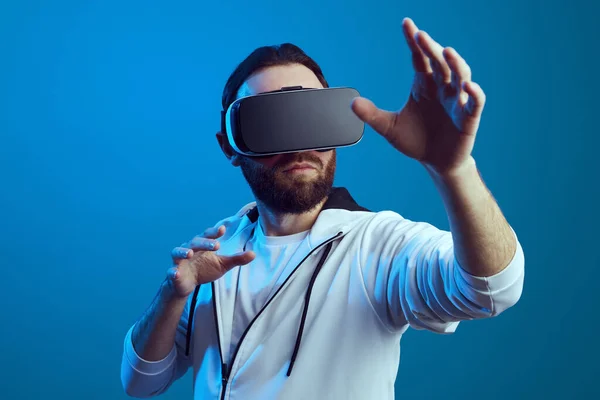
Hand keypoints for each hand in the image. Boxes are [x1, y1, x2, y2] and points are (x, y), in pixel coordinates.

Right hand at [166, 225, 255, 297]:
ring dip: (183, 252)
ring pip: (178, 252)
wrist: (187, 284)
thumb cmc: (205, 269)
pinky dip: (173, 272)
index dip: (214, 232)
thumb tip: (254, 254)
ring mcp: (179, 260)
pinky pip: (171, 271)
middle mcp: (189, 248)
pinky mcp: (174, 273)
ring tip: (189, 253)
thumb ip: (237, 259)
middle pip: (195, 242)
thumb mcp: (223, 264)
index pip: (208, 235)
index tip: (222, 229)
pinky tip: (175, 273)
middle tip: (216, 245)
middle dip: (204, 243)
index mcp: (202, 244)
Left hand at [352, 17, 485, 175]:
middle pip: (439, 62)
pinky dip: (474, 93)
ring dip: (455, 63)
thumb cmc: (415, 140)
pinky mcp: (468, 117)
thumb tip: (352, 104)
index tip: (406, 24)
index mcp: (423, 84)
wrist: (435, 162)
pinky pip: (475, 102)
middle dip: (431, 47)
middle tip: (420, 35)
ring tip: (446, 52)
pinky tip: (467, 86)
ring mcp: (456, 101)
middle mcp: (441, 88)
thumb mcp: (389, 128)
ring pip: (460, 75)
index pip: (419, 58)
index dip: (414, 42)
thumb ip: (372, 115)